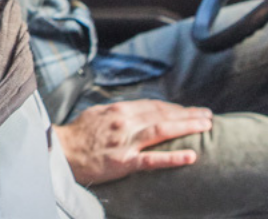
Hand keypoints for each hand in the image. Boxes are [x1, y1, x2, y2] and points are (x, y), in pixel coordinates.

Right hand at [53, 100, 214, 184]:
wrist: (59, 152)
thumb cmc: (76, 135)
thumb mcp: (97, 114)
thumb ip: (117, 113)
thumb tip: (133, 111)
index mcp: (119, 110)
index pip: (154, 106)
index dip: (175, 107)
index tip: (189, 110)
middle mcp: (125, 122)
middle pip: (163, 114)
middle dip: (188, 114)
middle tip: (208, 115)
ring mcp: (125, 142)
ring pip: (162, 130)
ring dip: (187, 126)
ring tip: (206, 126)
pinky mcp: (123, 162)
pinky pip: (152, 160)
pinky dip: (173, 157)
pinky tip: (191, 156)